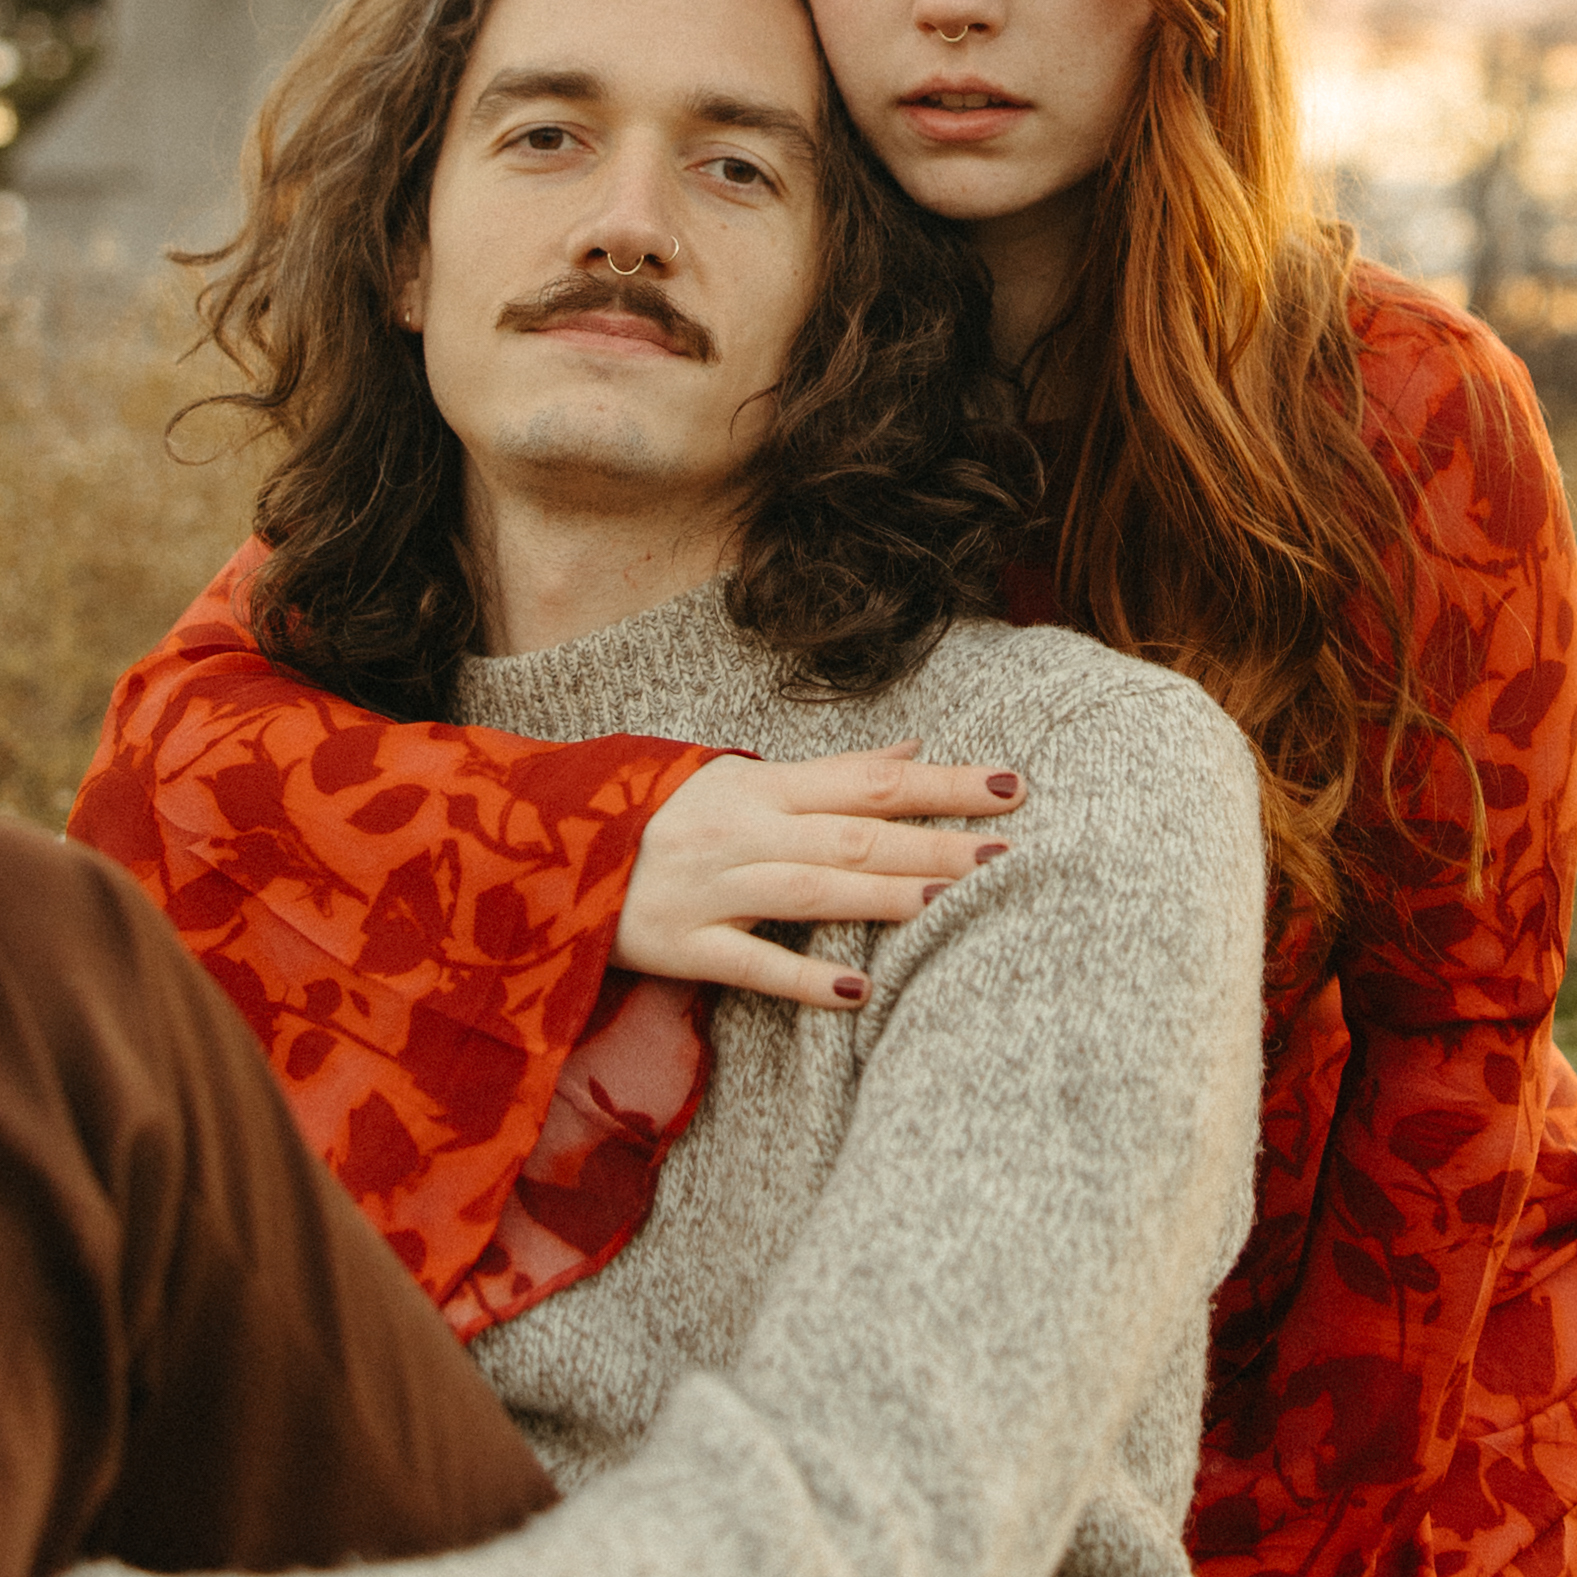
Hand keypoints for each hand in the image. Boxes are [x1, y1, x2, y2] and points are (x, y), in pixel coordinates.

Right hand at [612, 741, 1024, 1008]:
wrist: (551, 855)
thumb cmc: (664, 818)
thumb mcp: (740, 781)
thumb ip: (830, 774)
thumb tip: (912, 750)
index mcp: (761, 787)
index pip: (869, 780)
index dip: (941, 782)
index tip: (1012, 786)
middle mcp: (742, 830)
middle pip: (853, 834)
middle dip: (933, 842)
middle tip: (1007, 853)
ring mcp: (712, 888)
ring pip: (810, 889)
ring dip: (883, 895)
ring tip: (953, 901)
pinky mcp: (681, 946)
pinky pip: (750, 962)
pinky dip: (804, 976)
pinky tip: (859, 989)